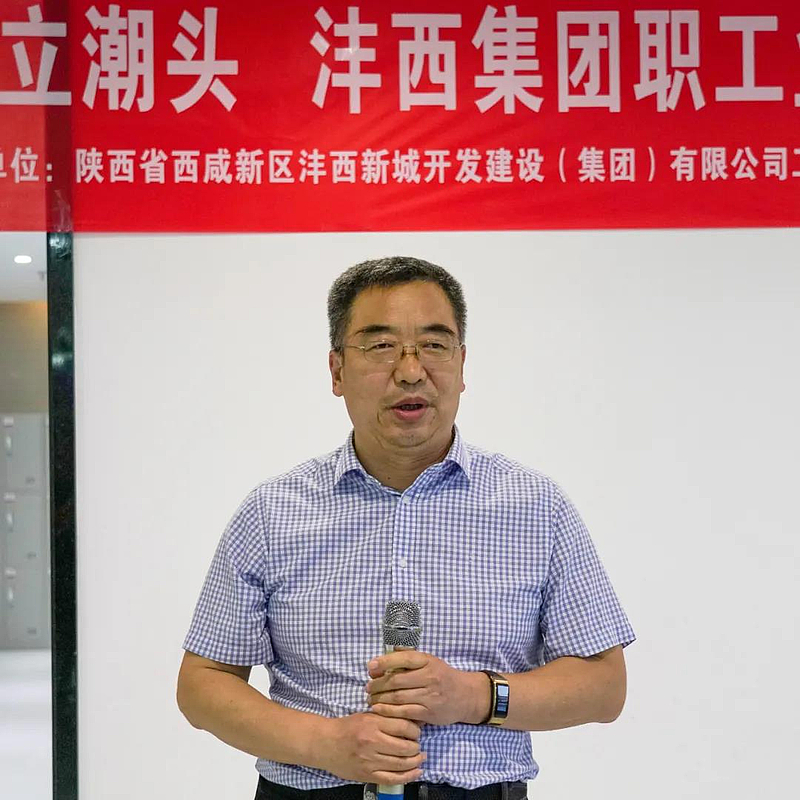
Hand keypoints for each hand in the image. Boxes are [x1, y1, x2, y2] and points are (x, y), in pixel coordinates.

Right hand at [315, 712, 424, 784]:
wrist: (326, 743)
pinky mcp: (367, 775)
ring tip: (420, 758)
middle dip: (416, 747)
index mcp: (372, 724)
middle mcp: (372, 742)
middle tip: (418, 745)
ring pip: (401, 764)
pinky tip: (416, 772)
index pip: (403, 726)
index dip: (415, 730)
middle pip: (405, 747)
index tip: (417, 731)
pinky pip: (392, 779)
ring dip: (415, 762)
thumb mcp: (368, 715)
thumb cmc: (348, 727)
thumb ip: (388, 717)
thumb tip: (413, 721)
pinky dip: (408, 777)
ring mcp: (369, 761)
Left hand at [366, 650, 486, 725]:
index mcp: (427, 661)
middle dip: (378, 684)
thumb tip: (388, 652)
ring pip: (398, 697)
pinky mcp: (429, 712)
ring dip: (380, 698)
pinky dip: (389, 711)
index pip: (403, 658)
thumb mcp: (429, 661)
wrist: (465, 696)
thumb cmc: (442, 676)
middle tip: (367, 687)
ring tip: (370, 698)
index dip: (384, 661)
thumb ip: (409, 656)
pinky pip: (404, 712)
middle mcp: (429, 676)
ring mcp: (429, 695)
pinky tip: (379, 709)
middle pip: (397, 680)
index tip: (370, 666)